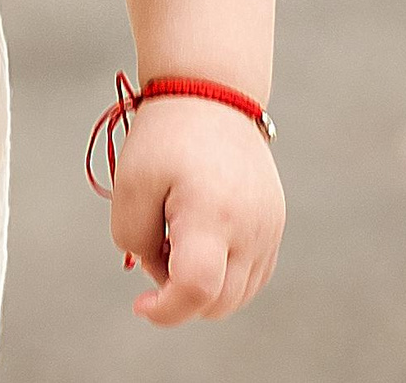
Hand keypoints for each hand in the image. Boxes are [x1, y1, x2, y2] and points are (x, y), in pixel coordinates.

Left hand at [106, 94, 283, 325]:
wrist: (211, 95)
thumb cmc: (164, 137)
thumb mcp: (130, 184)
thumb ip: (134, 238)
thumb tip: (158, 274)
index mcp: (213, 216)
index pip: (196, 289)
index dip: (166, 310)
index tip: (140, 305)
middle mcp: (251, 230)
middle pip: (219, 301)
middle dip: (179, 295)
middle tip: (154, 248)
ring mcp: (269, 230)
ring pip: (238, 294)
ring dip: (202, 286)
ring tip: (175, 235)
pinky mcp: (274, 226)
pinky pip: (252, 275)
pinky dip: (223, 275)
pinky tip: (197, 237)